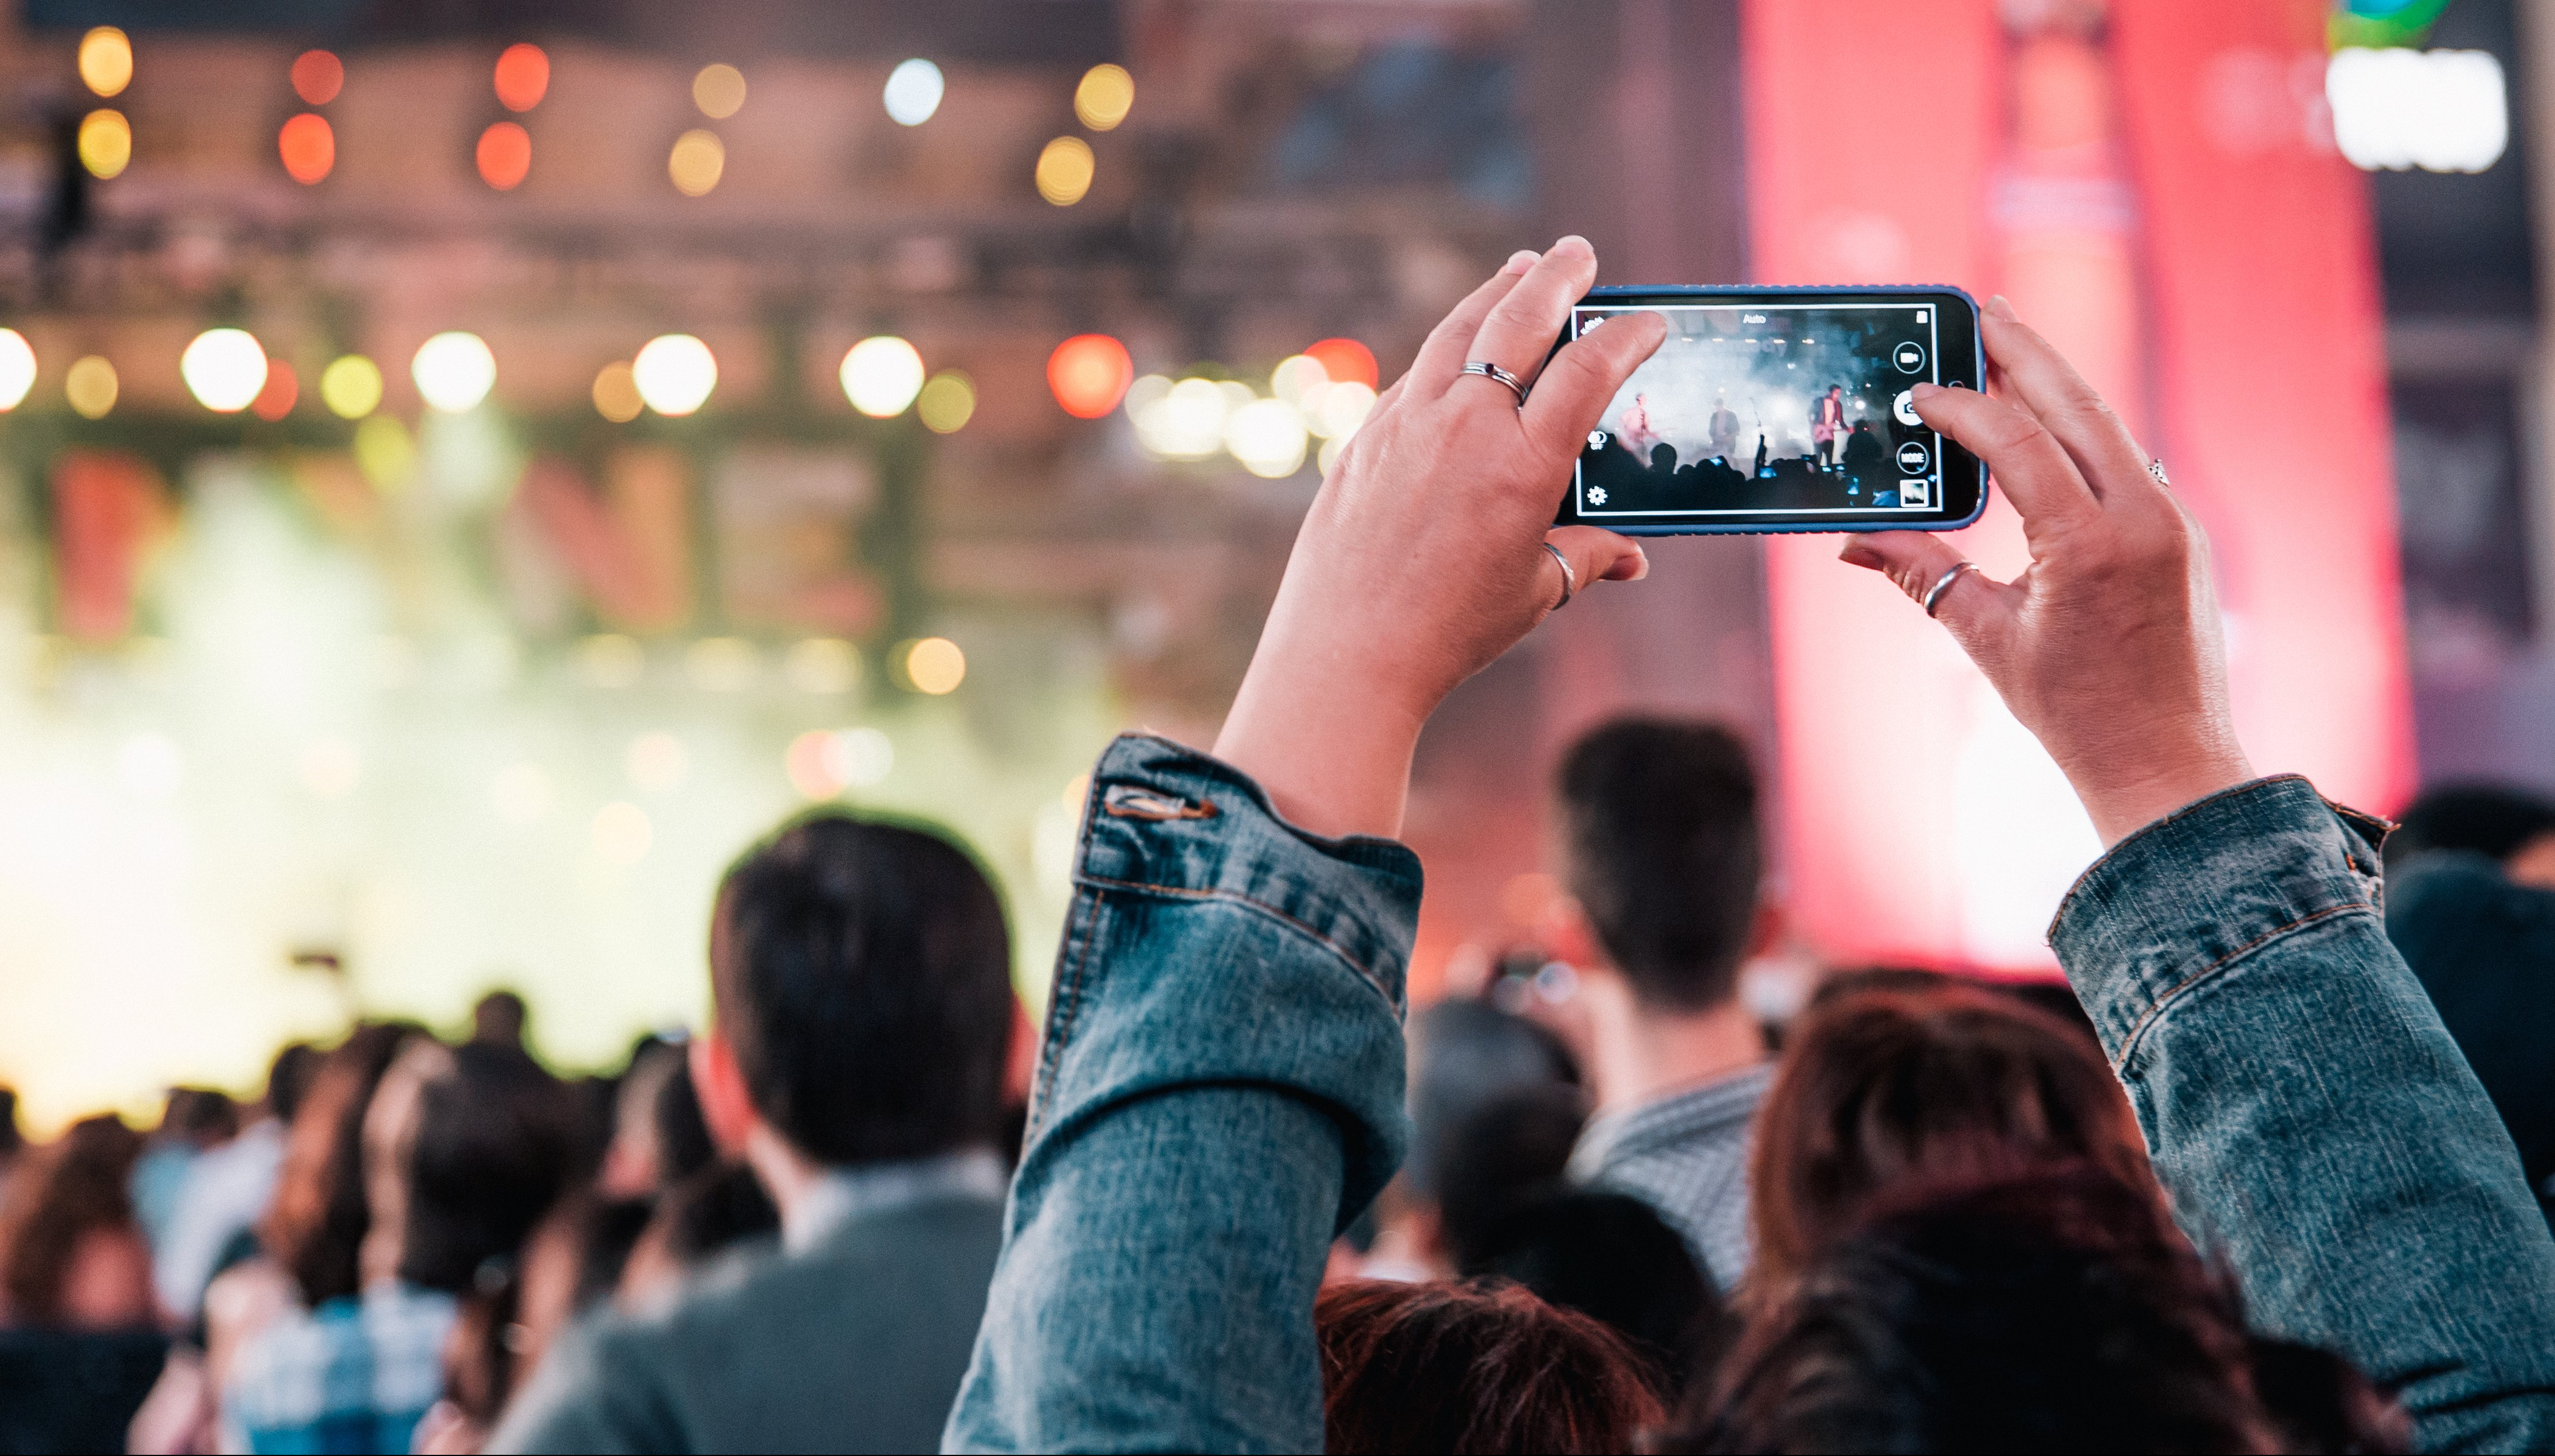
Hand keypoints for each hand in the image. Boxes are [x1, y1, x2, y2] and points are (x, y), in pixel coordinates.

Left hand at [1214, 237, 1667, 838]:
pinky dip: (1447, 348)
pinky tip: (1458, 346)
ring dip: (1495, 293)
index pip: (1589, 370)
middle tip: (1579, 252)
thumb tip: (1631, 559)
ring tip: (1520, 268)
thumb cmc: (1448, 630)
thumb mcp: (1534, 591)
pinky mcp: (1366, 437)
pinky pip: (1416, 375)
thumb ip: (1587, 558)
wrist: (1347, 652)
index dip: (1628, 336)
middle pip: (1519, 320)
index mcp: (1522, 464)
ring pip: (1457, 330)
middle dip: (1557, 277)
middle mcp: (1465, 427)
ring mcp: (1407, 423)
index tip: (1650, 322)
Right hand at [1841, 296, 2252, 845]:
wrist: (2168, 761)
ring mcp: (2172, 520)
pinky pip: (2126, 458)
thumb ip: (1925, 575)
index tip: (1921, 394)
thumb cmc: (2075, 714)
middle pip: (2077, 404)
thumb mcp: (1988, 638)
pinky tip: (2048, 419)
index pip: (2021, 443)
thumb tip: (1854, 543)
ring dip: (2055, 382)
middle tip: (1978, 311)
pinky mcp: (2180, 531)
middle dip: (2023, 353)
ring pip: (2108, 424)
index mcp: (2091, 546)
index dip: (1964, 408)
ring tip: (2008, 347)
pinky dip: (2081, 428)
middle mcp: (2143, 518)